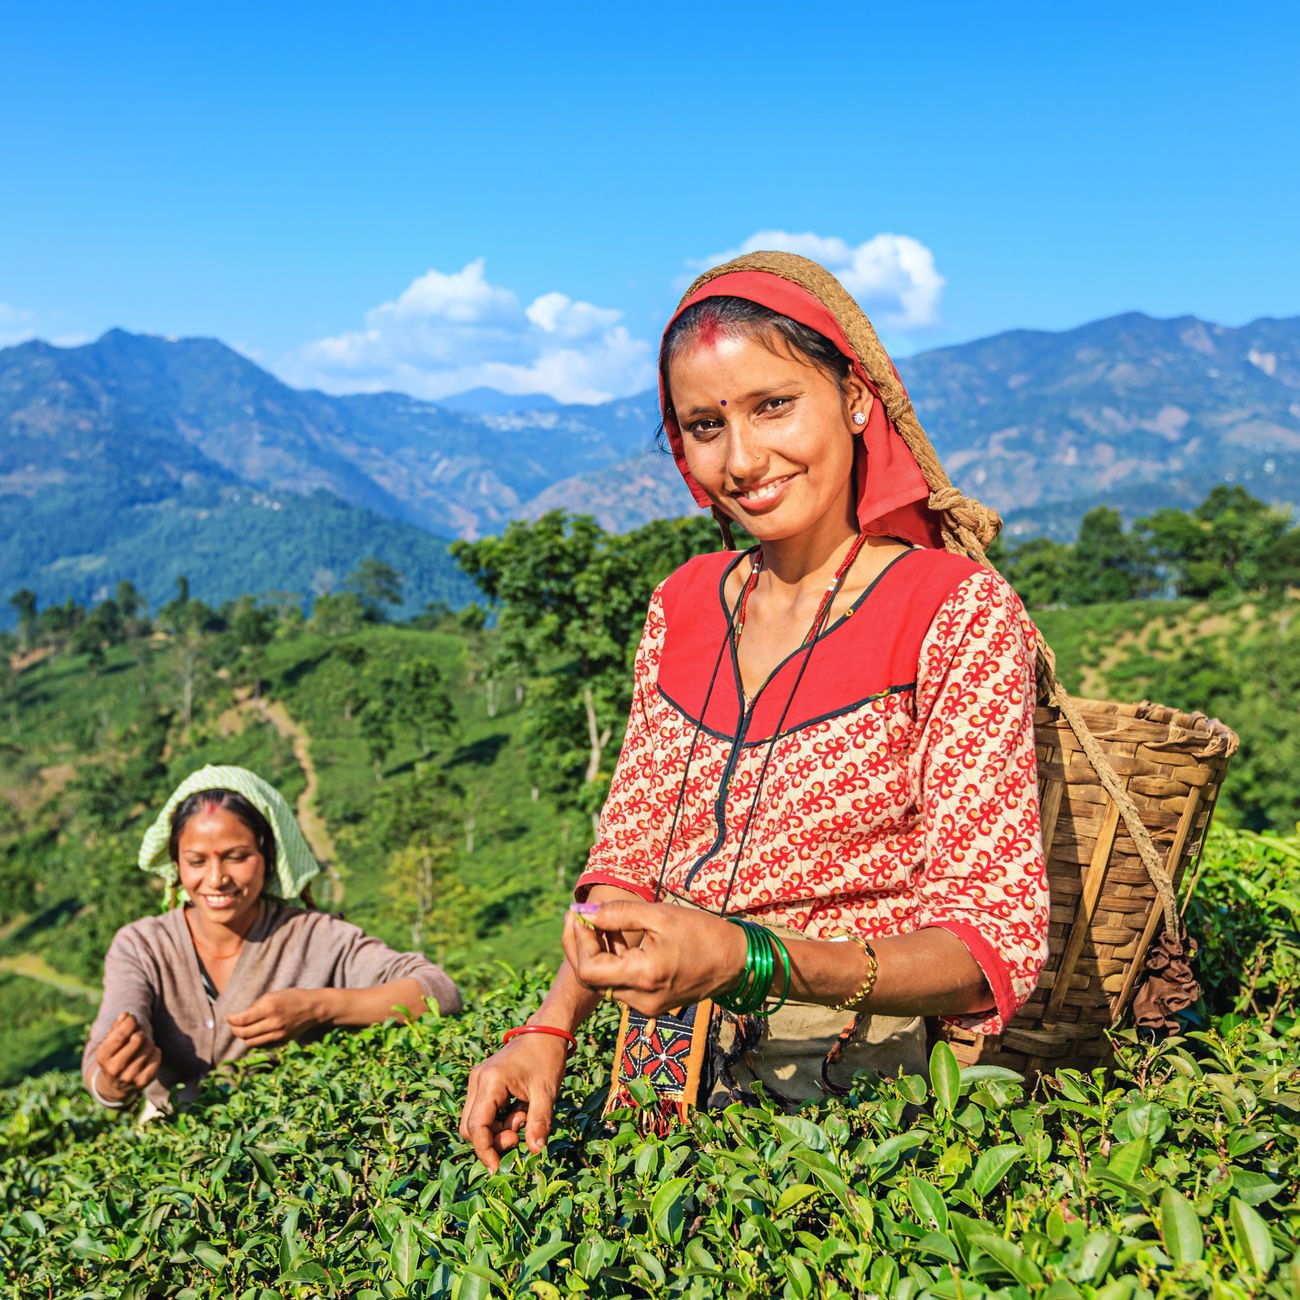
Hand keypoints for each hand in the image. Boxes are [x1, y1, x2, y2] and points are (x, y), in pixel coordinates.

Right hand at [94, 1012, 160, 1101]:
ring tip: (141, 1047)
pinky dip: (155, 1051)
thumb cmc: (114, 1056)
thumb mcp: (110, 1042)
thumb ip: (117, 1027)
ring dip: (148, 1042)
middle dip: (140, 1032)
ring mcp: (129, 1077)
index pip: (120, 1036)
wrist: (114, 1085)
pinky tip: (147, 1056)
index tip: (133, 1018)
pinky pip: (157, 1055)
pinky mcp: (143, 1081)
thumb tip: (126, 1014)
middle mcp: (114, 1069)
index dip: (129, 1023)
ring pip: (149, 1046)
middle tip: (138, 1035)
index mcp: (103, 1057)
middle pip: (138, 1039)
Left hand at [226, 988, 325, 1046]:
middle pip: (244, 1034)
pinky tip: (255, 1033)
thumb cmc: (293, 997)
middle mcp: (273, 1023)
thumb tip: (242, 1016)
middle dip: (234, 1029)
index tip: (229, 1016)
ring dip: (243, 1037)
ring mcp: (278, 1034)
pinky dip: (255, 1040)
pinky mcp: (281, 1041)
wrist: (314, 1008)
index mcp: (270, 1008)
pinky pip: (261, 1045)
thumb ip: (257, 1005)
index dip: (231, 1020)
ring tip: (242, 1030)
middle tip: (233, 1024)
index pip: (242, 1020)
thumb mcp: (274, 994)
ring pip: (250, 1043)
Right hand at [459, 1032, 569, 1172]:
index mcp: (490, 1082)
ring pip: (475, 1120)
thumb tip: (535, 1151)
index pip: (476, 1127)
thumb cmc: (547, 1058)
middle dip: (492, 1140)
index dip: (485, 1151)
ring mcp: (478, 1080)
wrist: (547, 1031)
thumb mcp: (546, 1092)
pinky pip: (482, 1111)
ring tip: (523, 1117)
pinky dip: (498, 1119)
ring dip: (497, 1129)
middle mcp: (477, 1080)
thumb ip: (539, 1122)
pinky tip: (519, 1111)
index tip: (498, 1168)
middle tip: (519, 1137)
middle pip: (470, 1126)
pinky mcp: (483, 1082)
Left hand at [562, 901, 746, 1016]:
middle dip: (578, 945)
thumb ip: (618, 914)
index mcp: (644, 977)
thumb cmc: (702, 933)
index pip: (589, 969)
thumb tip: (584, 911)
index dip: (577, 940)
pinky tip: (614, 934)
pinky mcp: (651, 1004)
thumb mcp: (660, 915)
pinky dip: (612, 959)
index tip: (576, 913)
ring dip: (594, 951)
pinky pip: (620, 983)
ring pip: (604, 981)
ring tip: (595, 918)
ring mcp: (646, 1006)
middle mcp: (641, 1000)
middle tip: (574, 914)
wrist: (737, 961)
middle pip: (591, 979)